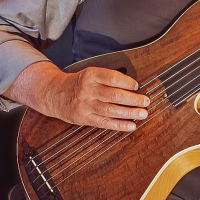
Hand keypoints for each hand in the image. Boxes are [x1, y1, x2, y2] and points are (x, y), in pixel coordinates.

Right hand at [5, 62, 149, 130]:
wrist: (54, 94)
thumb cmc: (78, 83)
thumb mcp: (90, 73)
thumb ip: (108, 78)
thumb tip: (132, 86)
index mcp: (90, 75)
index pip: (112, 78)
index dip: (126, 82)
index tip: (137, 86)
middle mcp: (88, 90)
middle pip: (114, 95)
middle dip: (132, 99)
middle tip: (146, 101)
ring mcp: (85, 105)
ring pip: (111, 110)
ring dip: (129, 113)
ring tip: (143, 114)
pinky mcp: (84, 118)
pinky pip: (104, 123)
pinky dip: (119, 125)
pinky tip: (131, 125)